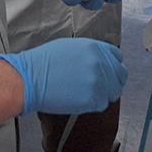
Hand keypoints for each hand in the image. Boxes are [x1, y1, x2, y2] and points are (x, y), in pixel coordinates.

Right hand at [0, 38, 127, 114]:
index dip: (113, 66)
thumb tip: (100, 61)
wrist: (30, 78)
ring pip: (113, 92)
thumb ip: (90, 53)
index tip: (109, 72)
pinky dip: (93, 104)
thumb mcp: (71, 47)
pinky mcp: (92, 99)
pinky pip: (101, 104)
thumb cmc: (44, 62)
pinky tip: (80, 100)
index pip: (117, 57)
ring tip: (86, 94)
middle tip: (100, 87)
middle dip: (112, 82)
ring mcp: (98, 81)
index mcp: (95, 47)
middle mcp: (101, 62)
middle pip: (120, 76)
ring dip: (103, 94)